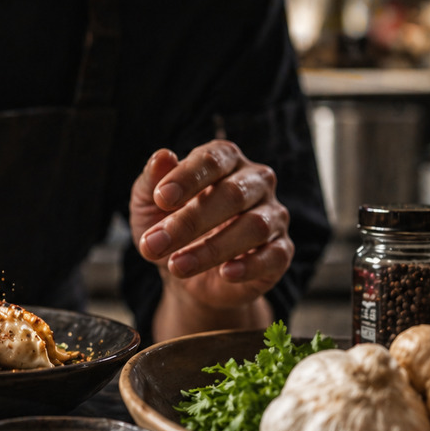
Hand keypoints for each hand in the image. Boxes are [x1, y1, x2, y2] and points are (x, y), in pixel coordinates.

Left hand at [130, 143, 292, 325]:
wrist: (183, 270)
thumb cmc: (168, 224)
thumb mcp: (148, 203)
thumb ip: (152, 180)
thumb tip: (161, 157)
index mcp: (225, 160)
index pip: (212, 159)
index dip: (187, 177)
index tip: (160, 199)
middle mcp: (255, 181)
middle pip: (232, 194)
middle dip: (190, 221)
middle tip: (155, 244)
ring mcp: (273, 215)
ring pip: (253, 226)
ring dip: (211, 249)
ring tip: (176, 266)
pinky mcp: (281, 250)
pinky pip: (274, 255)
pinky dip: (250, 266)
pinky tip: (225, 273)